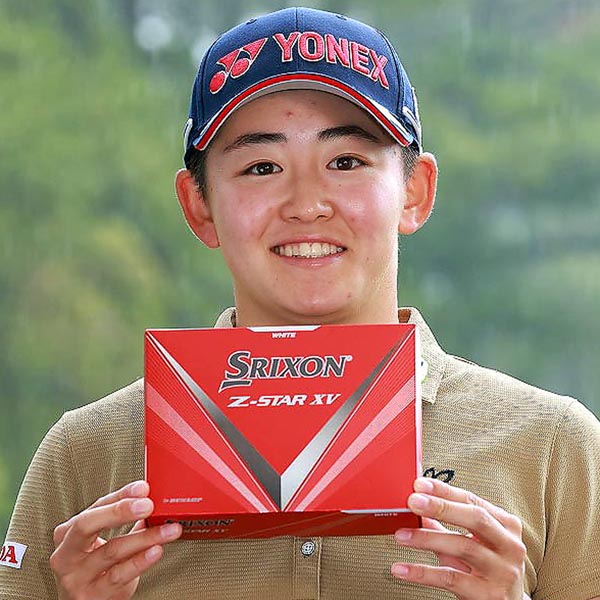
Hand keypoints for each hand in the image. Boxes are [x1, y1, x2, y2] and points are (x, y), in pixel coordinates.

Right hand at [50, 480, 181, 599]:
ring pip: (112, 550)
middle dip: (120, 511)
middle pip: (88, 524)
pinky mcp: (92, 596)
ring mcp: (76, 577)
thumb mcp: (102, 540)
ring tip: (168, 529)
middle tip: (148, 505)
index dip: (120, 496)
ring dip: (145, 537)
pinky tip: (156, 550)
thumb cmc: (95, 567)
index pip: (95, 507)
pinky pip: (119, 575)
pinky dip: (140, 561)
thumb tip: (150, 499)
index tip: (143, 488)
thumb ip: (124, 520)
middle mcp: (66, 554)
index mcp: (67, 533)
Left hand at [392, 477, 526, 598]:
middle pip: (475, 518)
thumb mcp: (473, 542)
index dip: (444, 491)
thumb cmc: (488, 569)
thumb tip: (417, 505)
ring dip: (426, 538)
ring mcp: (502, 571)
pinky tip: (402, 569)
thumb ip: (446, 524)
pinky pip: (450, 578)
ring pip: (462, 547)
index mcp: (506, 525)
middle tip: (413, 501)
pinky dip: (422, 572)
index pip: (472, 500)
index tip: (419, 484)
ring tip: (400, 535)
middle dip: (441, 507)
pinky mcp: (489, 595)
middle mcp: (509, 546)